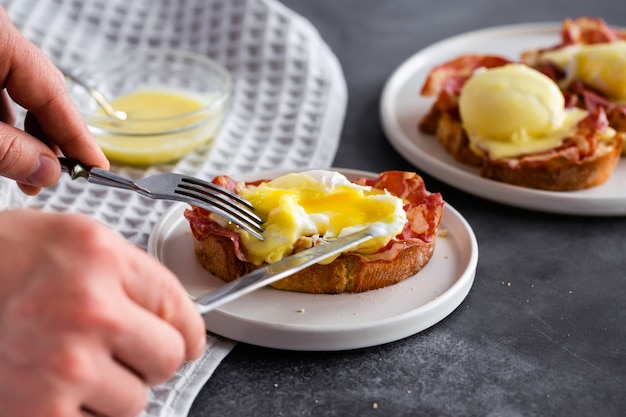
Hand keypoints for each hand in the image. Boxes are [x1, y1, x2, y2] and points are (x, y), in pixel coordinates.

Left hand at [0, 7, 108, 195]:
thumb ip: (6, 149)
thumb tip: (46, 171)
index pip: (53, 93)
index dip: (77, 136)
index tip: (97, 167)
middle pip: (39, 92)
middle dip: (49, 139)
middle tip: (59, 178)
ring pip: (15, 93)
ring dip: (24, 135)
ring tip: (29, 173)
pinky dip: (2, 123)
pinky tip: (6, 147)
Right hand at [0, 209, 205, 416]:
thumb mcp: (68, 241)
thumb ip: (127, 274)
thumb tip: (174, 315)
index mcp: (101, 258)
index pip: (181, 309)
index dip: (184, 329)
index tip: (181, 338)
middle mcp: (89, 309)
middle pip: (170, 358)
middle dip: (149, 359)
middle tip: (116, 351)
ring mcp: (64, 365)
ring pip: (136, 401)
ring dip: (111, 391)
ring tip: (68, 365)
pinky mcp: (38, 413)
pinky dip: (79, 413)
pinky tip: (51, 387)